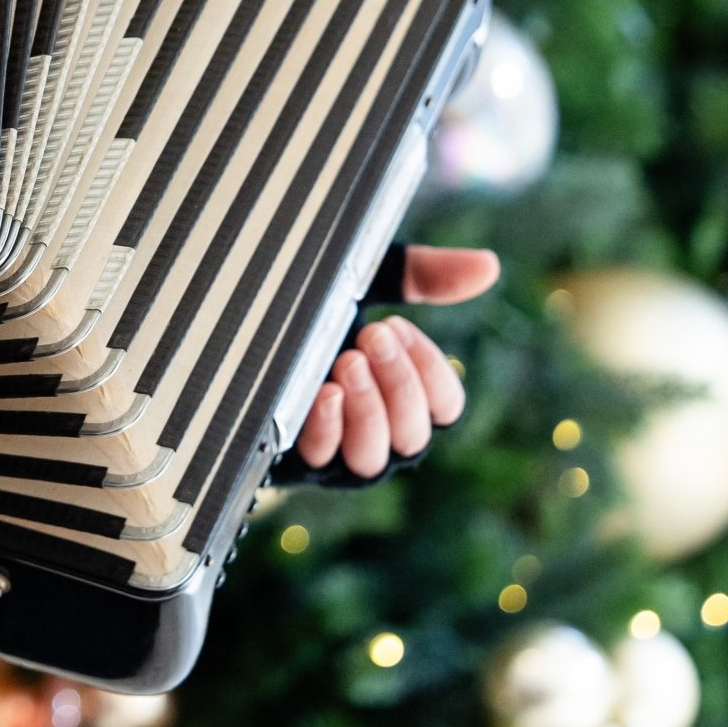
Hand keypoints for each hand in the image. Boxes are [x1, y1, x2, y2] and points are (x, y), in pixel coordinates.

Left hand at [294, 246, 499, 477]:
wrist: (237, 325)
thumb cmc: (314, 311)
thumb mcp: (366, 283)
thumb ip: (422, 277)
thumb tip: (489, 265)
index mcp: (402, 399)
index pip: (445, 407)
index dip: (431, 370)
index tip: (398, 325)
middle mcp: (379, 435)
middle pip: (414, 434)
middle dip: (399, 381)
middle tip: (373, 335)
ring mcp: (338, 455)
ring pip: (374, 457)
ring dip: (369, 408)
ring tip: (348, 362)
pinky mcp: (296, 461)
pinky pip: (321, 460)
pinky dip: (326, 427)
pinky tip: (323, 393)